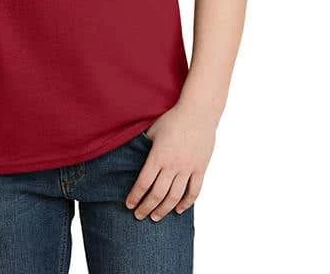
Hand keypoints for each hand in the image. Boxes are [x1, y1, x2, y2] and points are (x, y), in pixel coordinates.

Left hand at [125, 102, 216, 220]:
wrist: (198, 112)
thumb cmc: (173, 118)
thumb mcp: (153, 129)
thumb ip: (143, 144)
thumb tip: (131, 153)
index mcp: (158, 156)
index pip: (143, 183)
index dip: (135, 196)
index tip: (129, 205)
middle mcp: (172, 165)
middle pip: (157, 194)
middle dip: (146, 207)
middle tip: (139, 216)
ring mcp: (188, 168)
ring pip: (175, 197)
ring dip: (164, 210)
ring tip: (155, 217)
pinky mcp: (200, 169)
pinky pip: (194, 191)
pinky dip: (186, 203)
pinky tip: (179, 210)